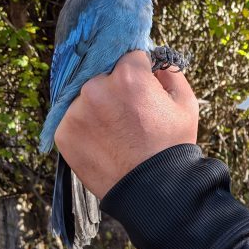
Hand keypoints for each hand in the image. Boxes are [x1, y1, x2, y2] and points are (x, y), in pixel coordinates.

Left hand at [54, 50, 198, 198]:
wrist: (153, 191)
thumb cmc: (172, 146)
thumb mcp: (185, 104)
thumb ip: (170, 73)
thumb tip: (155, 63)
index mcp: (128, 77)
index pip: (129, 57)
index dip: (140, 72)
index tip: (144, 88)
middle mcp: (96, 88)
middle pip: (104, 75)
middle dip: (116, 88)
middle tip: (130, 113)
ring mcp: (76, 111)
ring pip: (86, 97)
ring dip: (99, 107)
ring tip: (117, 132)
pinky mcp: (63, 132)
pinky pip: (73, 119)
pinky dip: (86, 127)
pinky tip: (104, 141)